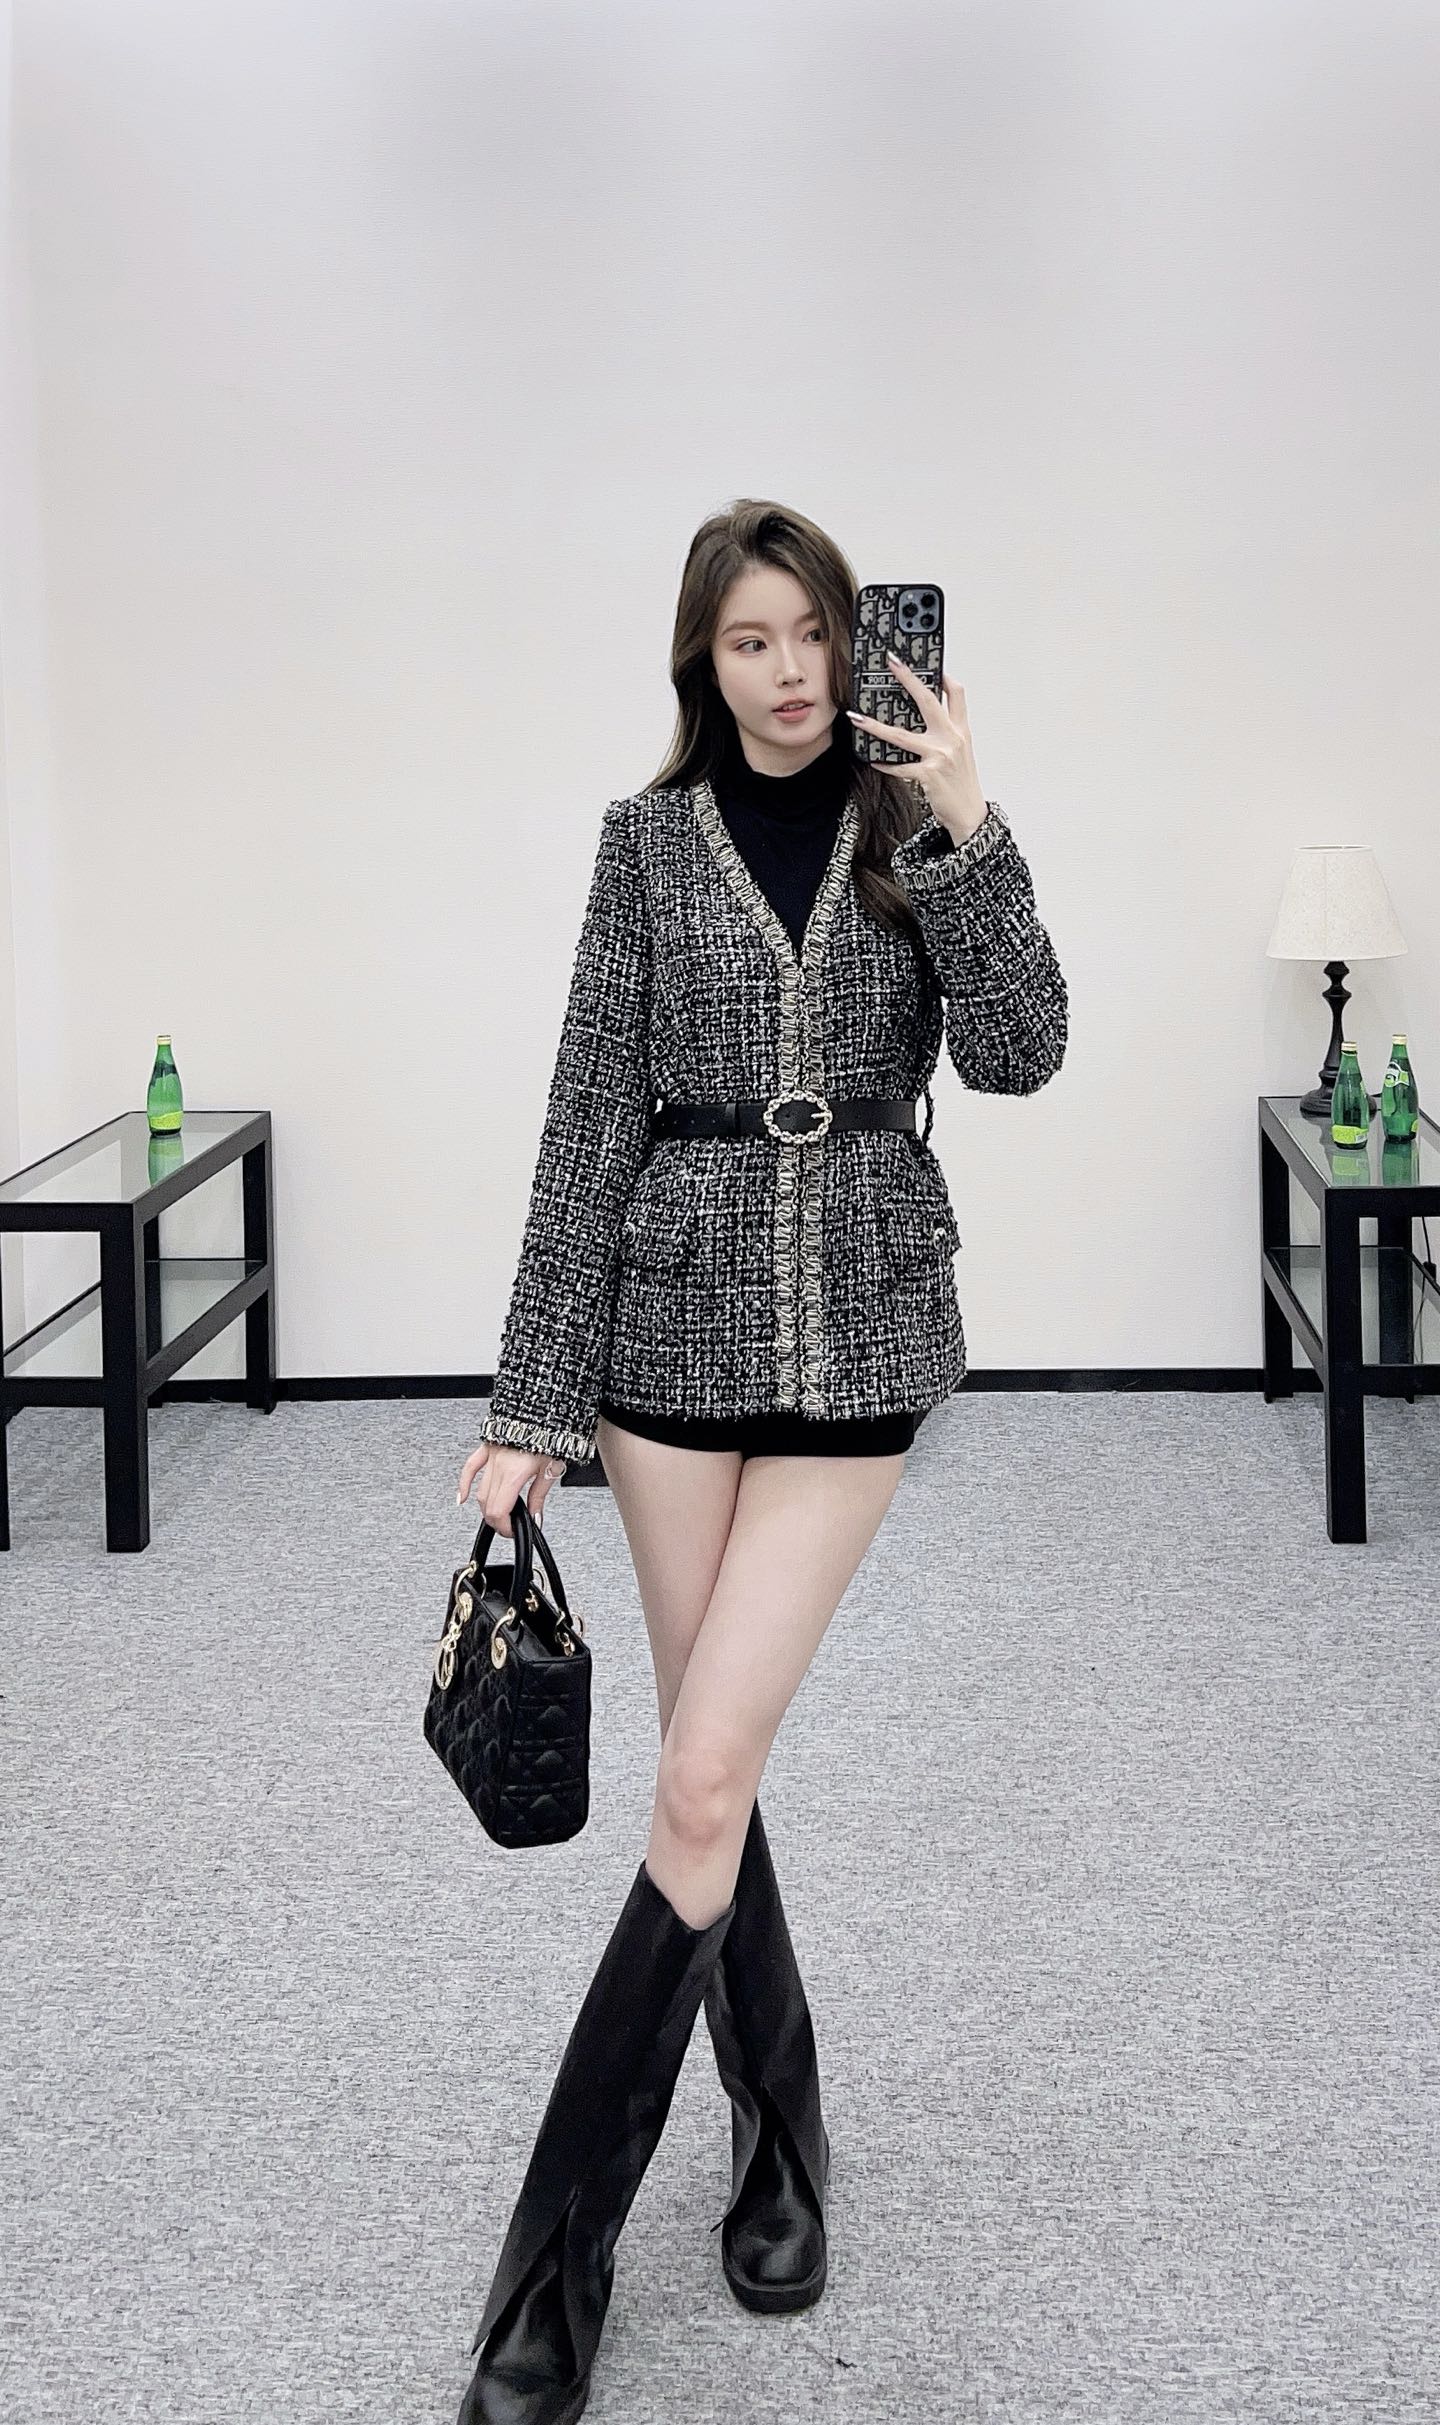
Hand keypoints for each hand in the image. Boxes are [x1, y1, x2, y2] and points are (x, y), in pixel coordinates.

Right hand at [456, 1441, 565, 1538]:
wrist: (545, 1409)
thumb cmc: (551, 1435)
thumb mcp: (551, 1470)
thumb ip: (539, 1496)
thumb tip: (535, 1518)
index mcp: (514, 1472)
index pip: (499, 1510)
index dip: (504, 1527)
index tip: (512, 1531)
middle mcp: (499, 1464)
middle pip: (487, 1504)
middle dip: (497, 1521)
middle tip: (509, 1526)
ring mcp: (490, 1455)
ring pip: (480, 1490)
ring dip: (486, 1507)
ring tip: (497, 1514)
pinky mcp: (487, 1447)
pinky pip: (470, 1467)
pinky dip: (464, 1484)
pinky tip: (462, 1498)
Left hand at [846, 651, 988, 843]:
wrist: (969, 815)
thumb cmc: (962, 784)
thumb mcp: (961, 753)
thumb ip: (947, 734)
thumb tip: (924, 720)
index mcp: (961, 731)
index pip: (957, 694)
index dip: (944, 676)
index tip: (930, 664)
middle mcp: (951, 739)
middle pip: (928, 701)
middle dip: (909, 679)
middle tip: (893, 663)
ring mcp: (939, 755)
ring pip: (901, 735)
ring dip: (875, 726)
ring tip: (857, 718)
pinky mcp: (927, 774)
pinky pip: (898, 766)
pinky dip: (884, 764)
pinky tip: (873, 760)